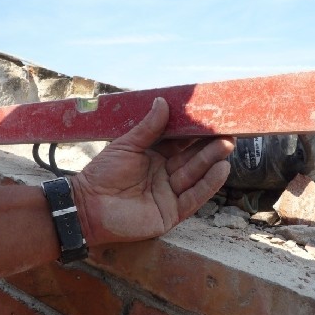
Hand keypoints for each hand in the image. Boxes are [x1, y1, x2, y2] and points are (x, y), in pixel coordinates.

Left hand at [70, 97, 234, 245]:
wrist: (87, 206)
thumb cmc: (102, 174)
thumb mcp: (126, 145)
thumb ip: (148, 127)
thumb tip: (162, 102)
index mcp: (155, 158)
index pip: (180, 144)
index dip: (194, 134)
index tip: (211, 120)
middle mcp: (165, 175)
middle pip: (191, 159)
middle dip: (209, 147)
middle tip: (227, 133)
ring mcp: (169, 195)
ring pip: (194, 176)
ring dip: (211, 162)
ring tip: (227, 147)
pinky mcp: (171, 213)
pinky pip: (193, 198)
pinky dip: (207, 186)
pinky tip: (221, 171)